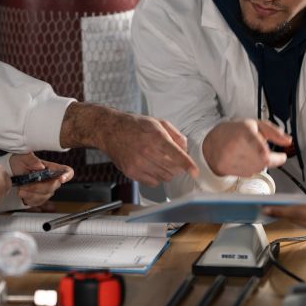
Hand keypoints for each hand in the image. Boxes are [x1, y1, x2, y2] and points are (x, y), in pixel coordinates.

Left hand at [8, 153, 72, 207]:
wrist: (11, 171)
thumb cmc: (20, 162)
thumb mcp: (23, 156)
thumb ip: (31, 160)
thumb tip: (40, 166)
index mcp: (51, 167)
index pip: (66, 171)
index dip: (67, 175)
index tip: (61, 179)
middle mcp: (51, 179)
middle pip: (54, 186)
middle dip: (38, 187)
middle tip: (25, 185)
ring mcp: (46, 189)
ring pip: (45, 196)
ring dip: (31, 194)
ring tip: (21, 189)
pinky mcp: (40, 197)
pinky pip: (38, 202)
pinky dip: (29, 199)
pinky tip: (23, 193)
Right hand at [59, 103, 198, 186]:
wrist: (109, 130)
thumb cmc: (134, 125)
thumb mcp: (157, 122)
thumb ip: (175, 135)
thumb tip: (185, 148)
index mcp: (156, 137)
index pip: (176, 155)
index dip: (188, 165)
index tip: (195, 172)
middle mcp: (147, 152)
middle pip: (173, 169)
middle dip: (179, 166)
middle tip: (175, 160)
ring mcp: (138, 164)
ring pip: (164, 177)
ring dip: (168, 172)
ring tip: (161, 161)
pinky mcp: (131, 172)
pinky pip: (153, 182)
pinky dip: (157, 177)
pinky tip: (151, 166)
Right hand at [202, 120, 290, 176]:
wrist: (212, 143)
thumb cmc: (235, 132)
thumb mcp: (255, 125)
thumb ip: (274, 132)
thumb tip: (288, 141)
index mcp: (244, 131)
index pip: (255, 143)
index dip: (263, 150)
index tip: (271, 155)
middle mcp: (235, 145)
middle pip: (264, 160)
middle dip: (271, 158)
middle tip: (266, 152)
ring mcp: (229, 158)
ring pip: (258, 168)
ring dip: (259, 163)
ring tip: (249, 153)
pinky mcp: (225, 168)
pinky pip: (248, 173)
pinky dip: (250, 168)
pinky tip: (242, 159)